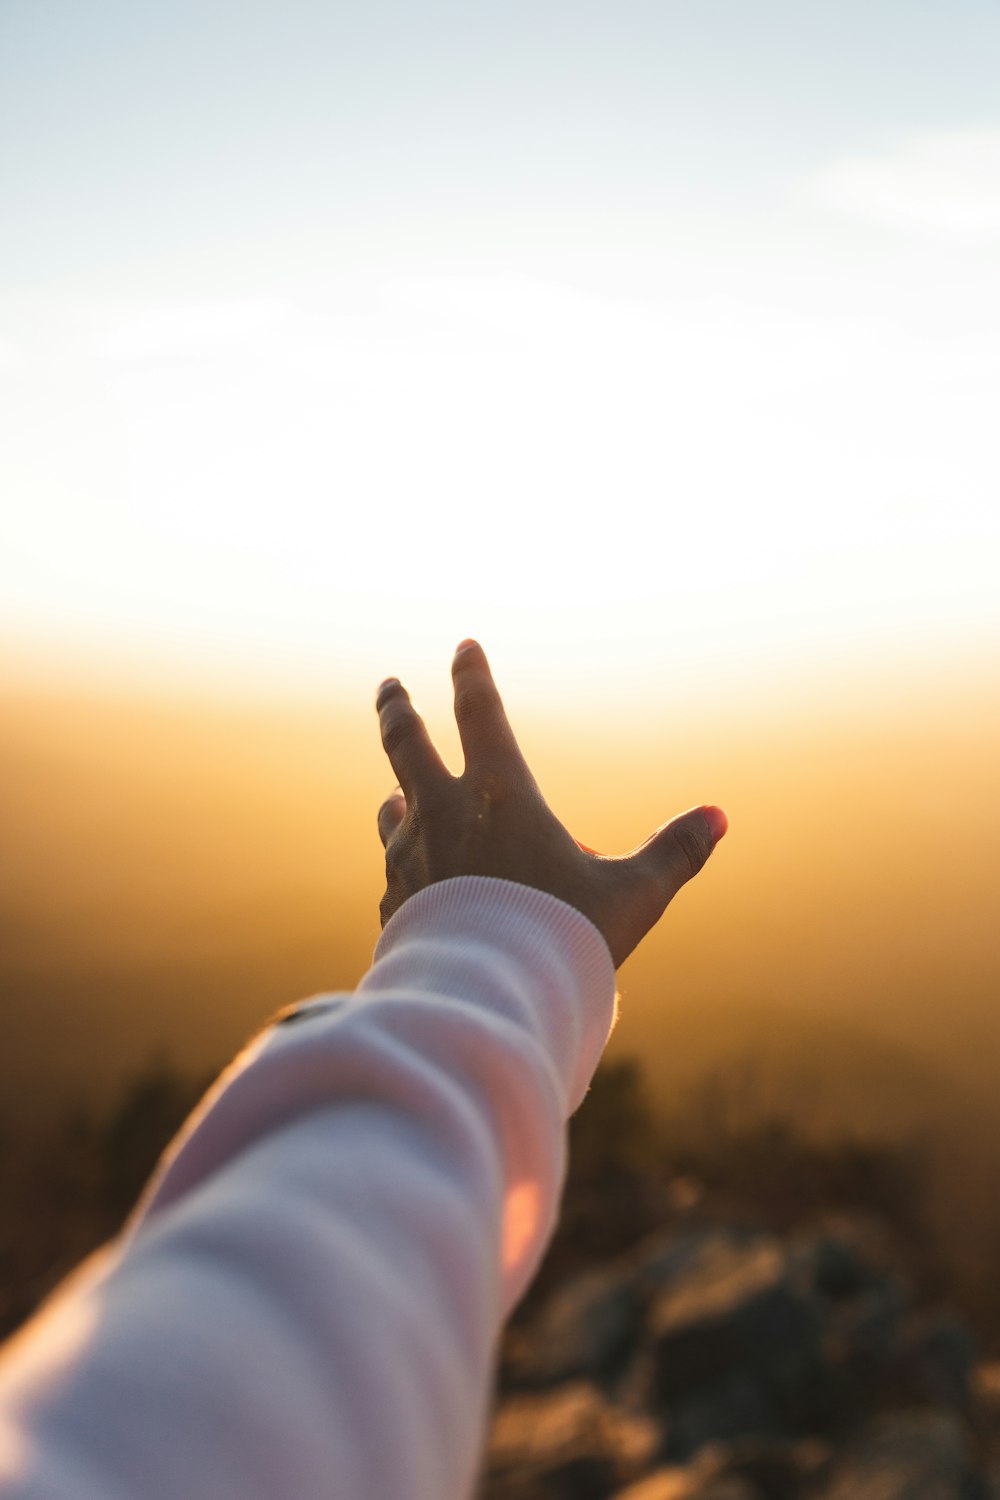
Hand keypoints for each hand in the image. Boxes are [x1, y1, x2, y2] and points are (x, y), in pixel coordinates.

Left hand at [375, 640, 726, 967]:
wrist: (486, 1003)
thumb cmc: (565, 941)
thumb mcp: (633, 896)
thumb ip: (674, 853)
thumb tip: (717, 817)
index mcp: (498, 793)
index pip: (479, 711)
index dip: (472, 673)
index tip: (464, 647)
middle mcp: (441, 813)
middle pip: (405, 742)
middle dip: (397, 707)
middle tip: (389, 686)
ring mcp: (409, 859)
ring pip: (391, 811)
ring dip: (396, 795)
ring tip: (395, 795)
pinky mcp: (393, 905)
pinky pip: (395, 877)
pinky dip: (406, 870)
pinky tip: (412, 889)